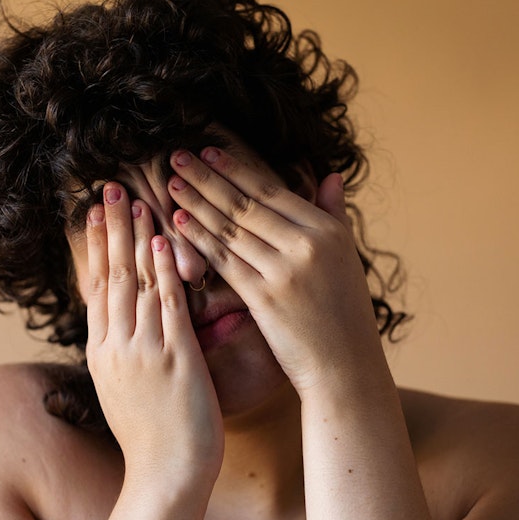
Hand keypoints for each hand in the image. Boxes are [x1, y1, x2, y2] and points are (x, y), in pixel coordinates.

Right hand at [85, 183, 223, 482]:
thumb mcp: (121, 388)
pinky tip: (164, 241)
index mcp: (102, 351)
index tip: (92, 212)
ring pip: (136, 282)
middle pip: (111, 275)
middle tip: (107, 186)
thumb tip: (120, 324)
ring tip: (134, 199)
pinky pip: (169, 306)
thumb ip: (120, 351)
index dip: (95, 246)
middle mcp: (116, 345)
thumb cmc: (151, 435)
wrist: (165, 474)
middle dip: (109, 227)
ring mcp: (143, 350)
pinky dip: (165, 272)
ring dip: (135, 237)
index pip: (96, 286)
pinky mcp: (175, 359)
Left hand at [166, 146, 385, 393]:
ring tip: (171, 184)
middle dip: (208, 178)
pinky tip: (179, 223)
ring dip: (197, 203)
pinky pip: (224, 260)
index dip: (236, 170)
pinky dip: (199, 239)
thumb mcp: (347, 258)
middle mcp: (308, 245)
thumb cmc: (344, 314)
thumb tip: (329, 175)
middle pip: (246, 204)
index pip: (272, 192)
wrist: (345, 367)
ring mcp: (285, 271)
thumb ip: (334, 214)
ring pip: (231, 229)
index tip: (208, 152)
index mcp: (328, 231)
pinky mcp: (265, 298)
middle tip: (177, 157)